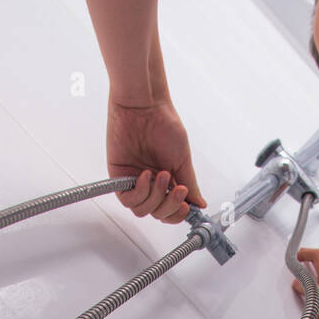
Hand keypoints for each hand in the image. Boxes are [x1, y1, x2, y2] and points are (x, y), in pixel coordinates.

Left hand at [106, 97, 205, 224]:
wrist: (144, 106)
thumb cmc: (164, 124)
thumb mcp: (182, 158)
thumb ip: (189, 183)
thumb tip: (199, 204)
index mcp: (167, 181)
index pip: (170, 209)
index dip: (178, 213)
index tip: (187, 207)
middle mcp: (151, 184)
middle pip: (157, 213)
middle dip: (169, 206)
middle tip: (178, 189)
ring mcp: (135, 181)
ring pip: (142, 209)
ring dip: (155, 197)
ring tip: (162, 176)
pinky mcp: (119, 177)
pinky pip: (128, 199)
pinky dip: (140, 192)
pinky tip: (146, 175)